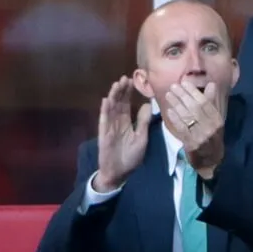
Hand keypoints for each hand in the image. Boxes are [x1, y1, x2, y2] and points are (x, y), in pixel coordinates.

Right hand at [95, 76, 151, 190]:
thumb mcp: (141, 138)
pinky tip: (106, 101)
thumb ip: (143, 122)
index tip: (131, 81)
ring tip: (117, 85)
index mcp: (126, 123)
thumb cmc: (130, 157)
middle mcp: (116, 122)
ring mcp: (109, 128)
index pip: (127, 104)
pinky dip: (105, 111)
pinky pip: (104, 121)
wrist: (119, 173)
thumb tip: (148, 105)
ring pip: (111, 109)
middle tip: (125, 78)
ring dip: (113, 97)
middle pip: (118, 103)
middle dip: (121, 91)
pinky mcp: (104, 135)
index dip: (128, 93)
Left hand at [164, 80, 225, 179]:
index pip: (205, 103)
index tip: (184, 83)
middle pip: (195, 109)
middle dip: (183, 96)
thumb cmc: (212, 136)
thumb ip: (212, 103)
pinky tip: (169, 111)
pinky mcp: (192, 144)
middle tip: (173, 87)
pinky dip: (176, 119)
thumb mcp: (215, 119)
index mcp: (217, 120)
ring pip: (188, 118)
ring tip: (168, 96)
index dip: (194, 92)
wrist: (211, 160)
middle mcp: (211, 127)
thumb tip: (211, 84)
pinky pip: (183, 129)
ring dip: (177, 105)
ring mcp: (201, 136)